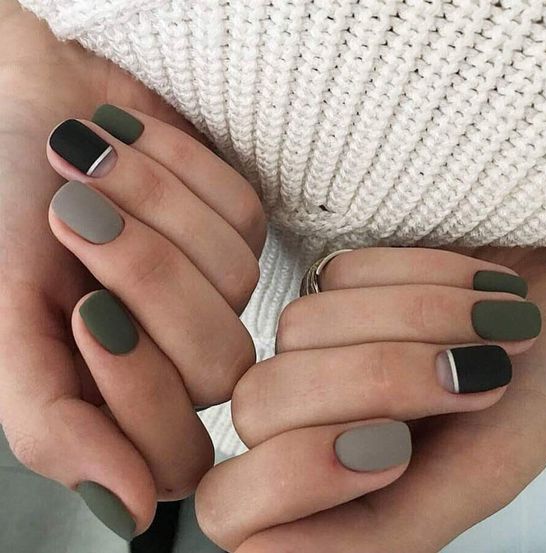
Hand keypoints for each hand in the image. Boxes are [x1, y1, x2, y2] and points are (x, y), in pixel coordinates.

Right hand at [0, 1, 264, 538]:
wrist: (25, 107)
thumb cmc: (3, 210)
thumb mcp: (4, 324)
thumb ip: (54, 425)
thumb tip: (129, 514)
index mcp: (123, 396)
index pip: (178, 455)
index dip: (139, 388)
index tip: (84, 309)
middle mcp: (180, 353)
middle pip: (219, 364)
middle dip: (146, 277)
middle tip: (74, 214)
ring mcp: (219, 291)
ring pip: (238, 281)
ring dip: (153, 209)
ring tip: (91, 160)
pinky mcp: (241, 227)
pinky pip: (243, 214)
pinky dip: (180, 169)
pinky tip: (132, 145)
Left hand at [195, 247, 545, 551]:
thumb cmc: (532, 401)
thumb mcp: (470, 482)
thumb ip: (374, 535)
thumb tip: (256, 550)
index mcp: (325, 488)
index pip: (229, 508)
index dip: (298, 476)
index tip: (395, 450)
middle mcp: (304, 419)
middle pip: (260, 403)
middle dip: (373, 382)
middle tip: (468, 375)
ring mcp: (310, 347)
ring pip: (297, 329)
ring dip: (416, 320)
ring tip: (493, 323)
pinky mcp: (329, 285)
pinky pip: (337, 275)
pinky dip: (420, 275)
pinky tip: (470, 289)